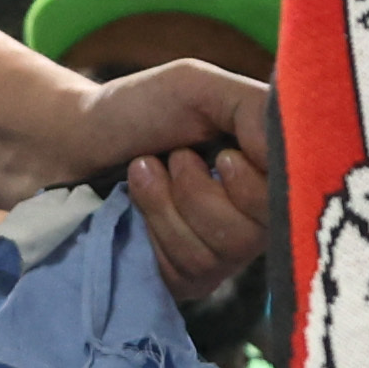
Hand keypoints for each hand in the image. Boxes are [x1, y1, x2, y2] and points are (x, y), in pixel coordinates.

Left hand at [76, 60, 271, 308]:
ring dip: (171, 204)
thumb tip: (294, 153)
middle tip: (175, 157)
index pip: (300, 198)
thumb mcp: (201, 87)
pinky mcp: (186, 280)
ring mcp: (222, 253)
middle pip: (259, 230)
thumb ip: (257, 110)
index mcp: (269, 170)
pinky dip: (154, 224)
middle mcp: (255, 215)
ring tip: (145, 170)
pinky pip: (189, 269)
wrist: (68, 142)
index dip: (258, 182)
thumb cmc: (136, 109)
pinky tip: (132, 200)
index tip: (225, 153)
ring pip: (222, 252)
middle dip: (203, 189)